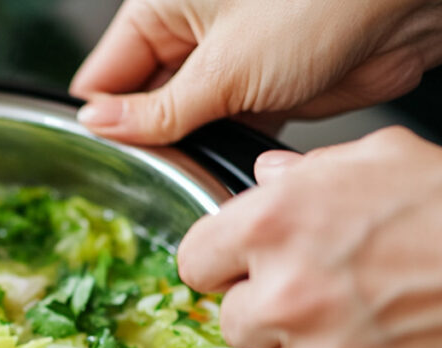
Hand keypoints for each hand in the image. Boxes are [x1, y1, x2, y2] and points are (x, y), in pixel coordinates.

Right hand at [70, 0, 441, 143]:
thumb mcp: (224, 69)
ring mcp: (224, 64)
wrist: (405, 8)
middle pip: (140, 103)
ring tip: (194, 167)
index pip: (105, 76)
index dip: (102, 121)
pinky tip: (223, 164)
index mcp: (161, 10)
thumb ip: (157, 111)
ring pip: (181, 122)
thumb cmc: (320, 4)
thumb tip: (98, 125)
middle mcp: (188, 34)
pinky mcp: (259, 90)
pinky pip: (222, 129)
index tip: (105, 162)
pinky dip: (222, 150)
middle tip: (154, 174)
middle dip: (146, 140)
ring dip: (187, 149)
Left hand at [177, 127, 441, 347]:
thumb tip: (268, 176)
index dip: (227, 266)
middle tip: (341, 300)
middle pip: (235, 323)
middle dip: (276, 314)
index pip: (195, 260)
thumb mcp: (392, 162)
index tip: (249, 270)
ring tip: (384, 334)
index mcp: (278, 224)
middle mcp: (287, 297)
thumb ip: (313, 173)